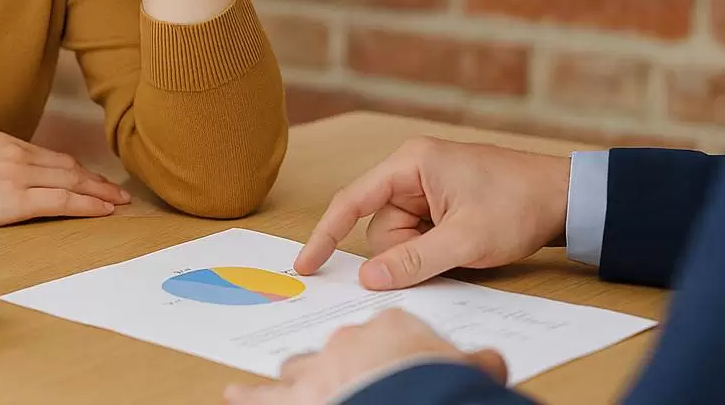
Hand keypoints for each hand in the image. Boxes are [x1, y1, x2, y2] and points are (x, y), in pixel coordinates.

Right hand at [0, 132, 130, 230]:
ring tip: (118, 202)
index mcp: (0, 142)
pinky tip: (102, 210)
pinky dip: (87, 205)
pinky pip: (62, 201)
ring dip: (99, 192)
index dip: (73, 168)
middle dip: (95, 179)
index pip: (47, 155)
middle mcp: (15, 152)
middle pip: (67, 166)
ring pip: (71, 181)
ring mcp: (17, 174)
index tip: (89, 176)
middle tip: (116, 190)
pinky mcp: (15, 199)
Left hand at [224, 310, 506, 404]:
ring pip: (301, 368)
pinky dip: (247, 398)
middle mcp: (349, 340)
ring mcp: (320, 367)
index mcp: (391, 327)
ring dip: (300, 382)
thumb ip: (475, 363)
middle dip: (346, 368)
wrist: (413, 402)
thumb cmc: (440, 387)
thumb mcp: (468, 371)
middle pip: (341, 350)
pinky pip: (262, 397)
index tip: (400, 372)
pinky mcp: (296, 399)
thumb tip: (491, 363)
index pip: (388, 336)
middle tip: (357, 388)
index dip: (394, 358)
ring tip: (301, 393)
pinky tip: (233, 396)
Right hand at [295, 137, 568, 289]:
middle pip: (380, 228)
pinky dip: (435, 250)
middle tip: (450, 252)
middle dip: (405, 252)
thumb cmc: (518, 204)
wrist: (567, 198)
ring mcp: (426, 187)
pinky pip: (419, 236)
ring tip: (465, 245)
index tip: (307, 264)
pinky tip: (465, 244)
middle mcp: (412, 170)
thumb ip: (413, 260)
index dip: (326, 234)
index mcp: (411, 163)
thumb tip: (368, 278)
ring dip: (424, 253)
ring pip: (400, 238)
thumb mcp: (465, 241)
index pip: (352, 201)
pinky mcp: (440, 202)